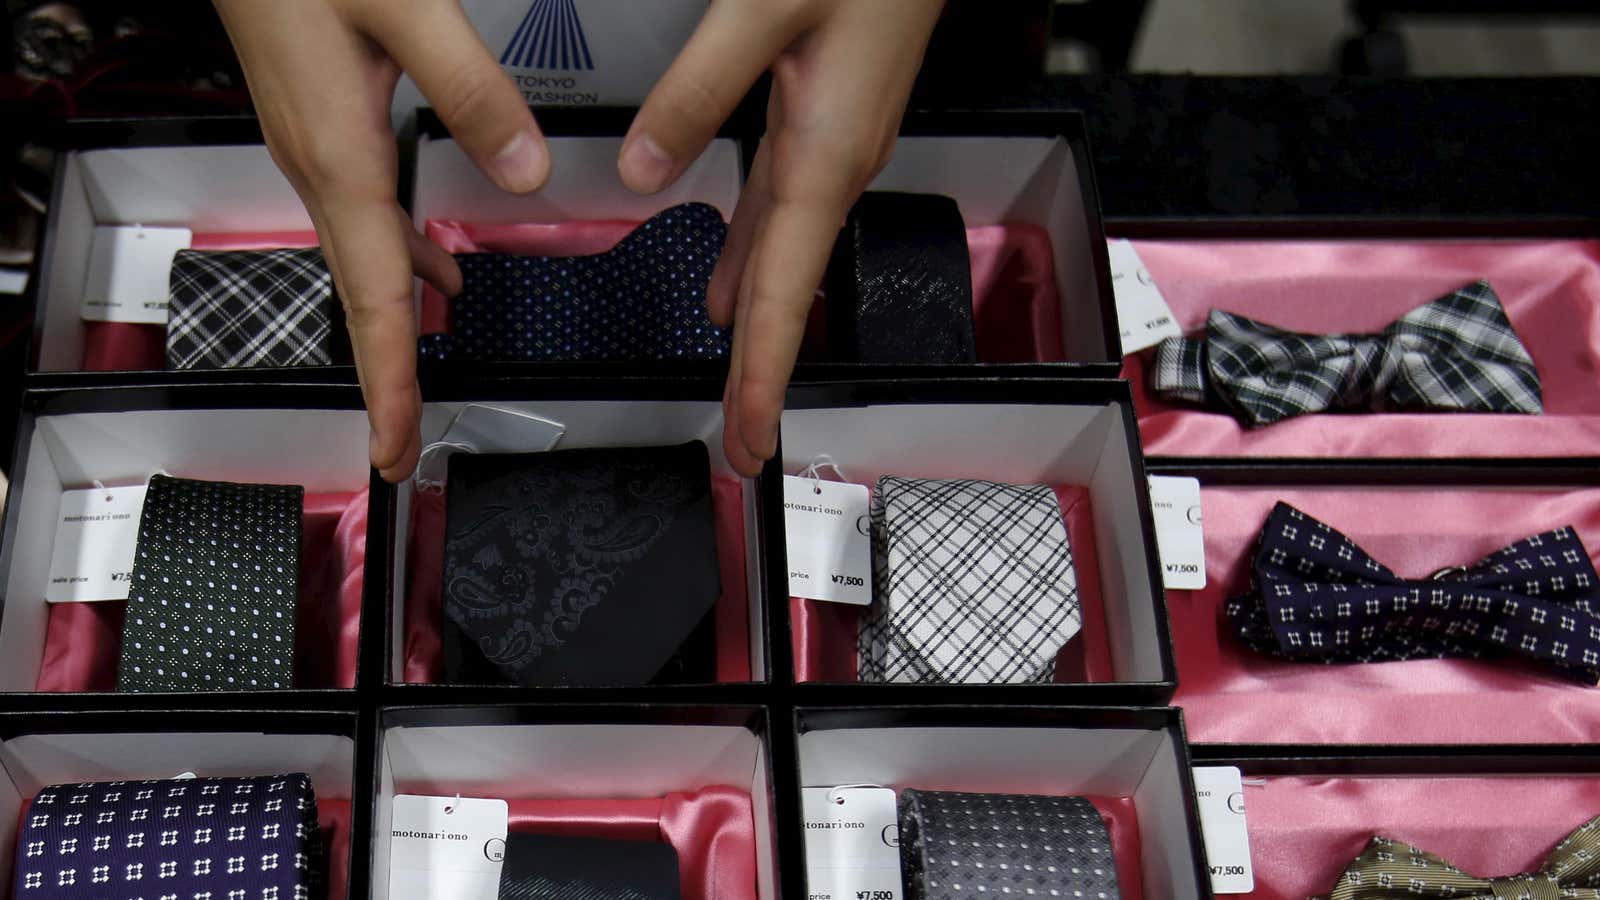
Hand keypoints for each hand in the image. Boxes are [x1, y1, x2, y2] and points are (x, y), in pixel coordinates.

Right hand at [214, 0, 549, 481]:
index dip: (388, 382)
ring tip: (424, 380)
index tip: (395, 449)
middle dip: (386, 376)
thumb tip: (523, 175)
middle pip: (359, 298)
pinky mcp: (321, 124)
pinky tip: (435, 270)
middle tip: (403, 446)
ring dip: (393, 326)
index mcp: (338, 158)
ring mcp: (313, 148)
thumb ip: (471, 90)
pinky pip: (364, 218)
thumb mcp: (405, 10)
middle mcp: (317, 167)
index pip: (371, 299)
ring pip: (362, 262)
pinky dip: (401, 262)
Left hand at [620, 0, 943, 475]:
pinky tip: (730, 276)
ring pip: (785, 257)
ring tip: (732, 377)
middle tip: (744, 441)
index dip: (761, 377)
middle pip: (789, 293)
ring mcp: (837, 145)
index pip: (782, 294)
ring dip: (758, 322)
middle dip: (762, 371)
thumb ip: (698, 93)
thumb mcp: (763, 11)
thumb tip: (643, 171)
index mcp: (825, 155)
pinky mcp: (827, 119)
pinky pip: (784, 211)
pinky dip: (753, 257)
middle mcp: (838, 164)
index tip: (750, 441)